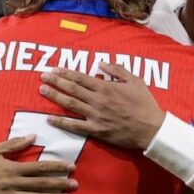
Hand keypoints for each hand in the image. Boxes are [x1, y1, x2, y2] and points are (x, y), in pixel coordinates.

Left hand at [39, 63, 165, 148]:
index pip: (81, 78)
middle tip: (42, 76)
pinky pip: (75, 126)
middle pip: (72, 89)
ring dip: (55, 96)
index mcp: (106, 87)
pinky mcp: (96, 130)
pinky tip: (49, 119)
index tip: (54, 68)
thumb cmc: (145, 104)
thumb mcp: (135, 81)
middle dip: (56, 81)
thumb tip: (101, 63)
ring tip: (42, 90)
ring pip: (70, 104)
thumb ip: (117, 70)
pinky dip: (61, 122)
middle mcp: (97, 100)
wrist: (151, 128)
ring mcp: (95, 116)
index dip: (66, 72)